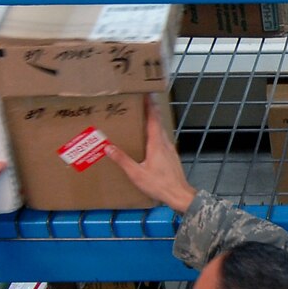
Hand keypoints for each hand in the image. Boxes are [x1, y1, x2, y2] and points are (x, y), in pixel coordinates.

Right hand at [107, 96, 194, 211]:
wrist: (179, 195)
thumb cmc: (159, 185)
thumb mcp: (136, 174)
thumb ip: (122, 160)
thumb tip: (108, 147)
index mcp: (157, 144)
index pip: (153, 119)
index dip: (150, 105)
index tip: (146, 93)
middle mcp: (165, 143)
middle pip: (157, 122)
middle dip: (150, 110)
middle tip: (140, 101)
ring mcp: (170, 150)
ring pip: (160, 131)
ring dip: (152, 122)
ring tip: (142, 118)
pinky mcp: (171, 157)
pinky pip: (162, 140)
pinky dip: (154, 134)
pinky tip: (148, 140)